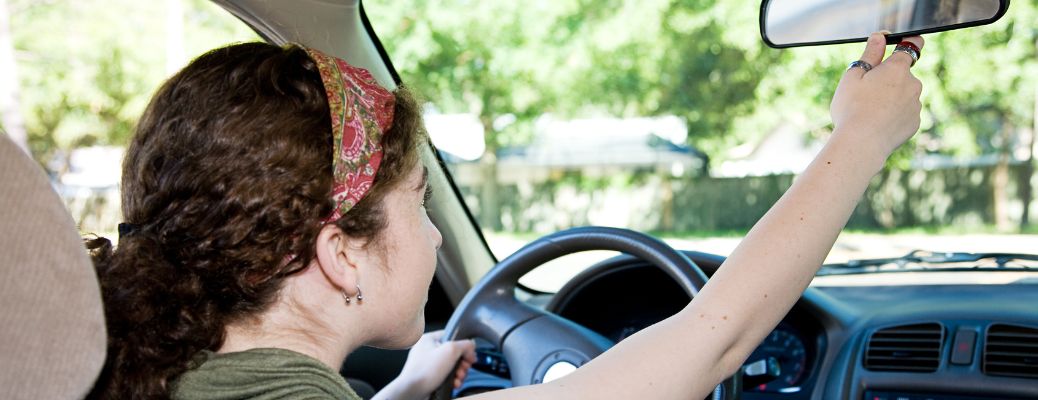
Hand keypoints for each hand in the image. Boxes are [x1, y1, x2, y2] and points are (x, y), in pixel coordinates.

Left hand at [376, 330, 475, 399]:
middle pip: (453, 353)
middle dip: (462, 363)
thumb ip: (464, 345)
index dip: (463, 346)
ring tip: (459, 378)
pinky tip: (454, 384)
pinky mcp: (428, 376)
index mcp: (429, 338)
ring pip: (450, 366)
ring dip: (459, 373)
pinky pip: (444, 375)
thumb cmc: (425, 371)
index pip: (452, 336)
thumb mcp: (450, 351)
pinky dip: (452, 380)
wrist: (412, 391)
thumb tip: (471, 346)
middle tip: (464, 368)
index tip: (470, 354)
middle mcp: (426, 350)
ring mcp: (426, 364)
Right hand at [830, 32, 923, 156]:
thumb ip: (870, 54)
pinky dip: (894, 116)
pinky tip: (878, 124)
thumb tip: (880, 37)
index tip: (899, 46)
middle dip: (890, 79)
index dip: (907, 43)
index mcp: (897, 68)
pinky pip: (905, 113)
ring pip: (904, 95)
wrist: (861, 144)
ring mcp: (916, 104)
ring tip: (870, 112)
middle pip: (903, 74)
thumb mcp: (853, 76)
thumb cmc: (852, 108)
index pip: (913, 44)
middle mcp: (913, 83)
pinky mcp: (915, 123)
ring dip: (892, 98)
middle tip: (867, 92)